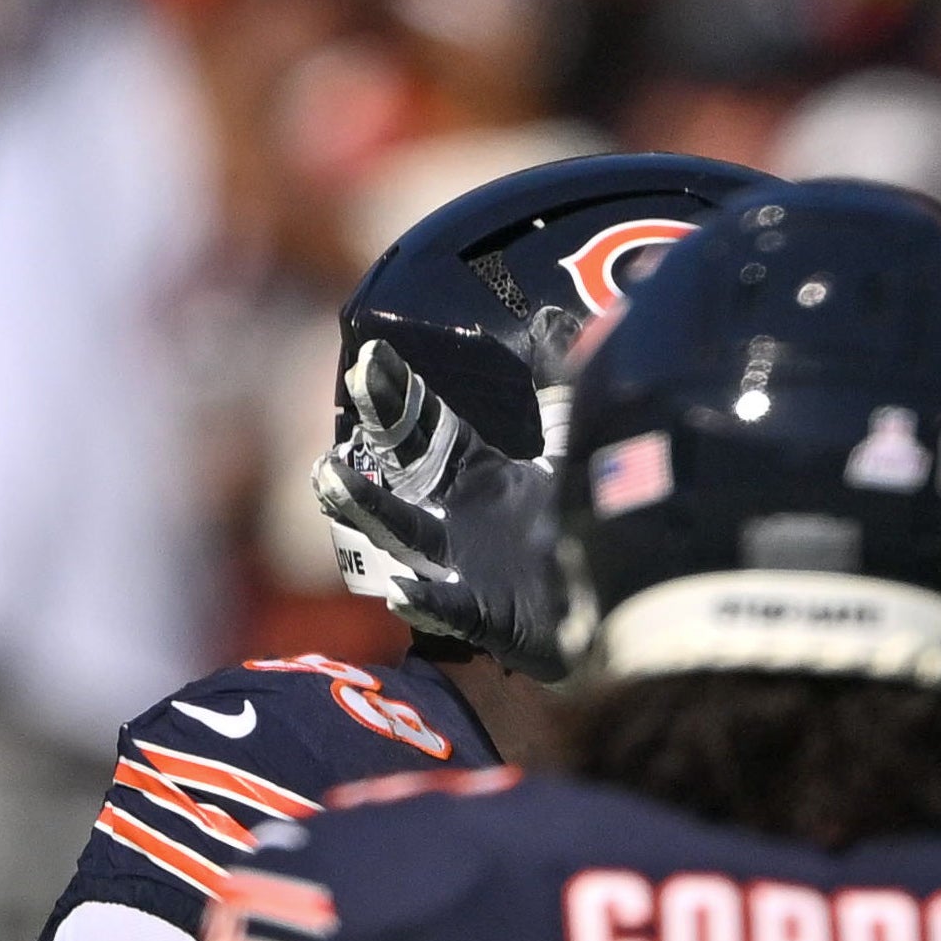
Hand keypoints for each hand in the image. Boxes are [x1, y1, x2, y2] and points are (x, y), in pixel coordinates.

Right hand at [312, 339, 566, 671]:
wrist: (610, 617)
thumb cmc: (576, 537)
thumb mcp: (573, 461)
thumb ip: (561, 402)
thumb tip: (554, 323)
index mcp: (477, 477)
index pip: (430, 429)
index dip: (400, 396)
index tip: (370, 359)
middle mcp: (459, 518)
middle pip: (406, 475)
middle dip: (375, 439)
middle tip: (343, 403)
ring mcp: (465, 568)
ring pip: (408, 536)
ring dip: (368, 509)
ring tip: (330, 480)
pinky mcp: (488, 617)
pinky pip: (451, 608)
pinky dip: (427, 600)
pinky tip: (403, 590)